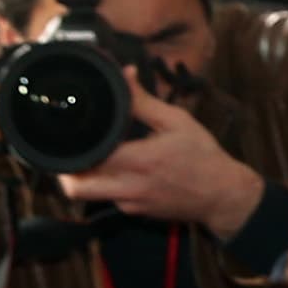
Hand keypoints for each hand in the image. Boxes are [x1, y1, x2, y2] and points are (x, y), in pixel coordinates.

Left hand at [57, 85, 266, 235]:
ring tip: (87, 157)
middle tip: (67, 149)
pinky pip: (108, 200)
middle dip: (64, 170)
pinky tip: (117, 170)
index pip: (88, 156)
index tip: (67, 130)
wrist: (223, 196)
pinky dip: (105, 185)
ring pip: (88, 196)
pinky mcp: (135, 213)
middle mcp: (130, 187)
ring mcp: (130, 204)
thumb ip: (144, 100)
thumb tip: (123, 74)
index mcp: (139, 160)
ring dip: (82, 178)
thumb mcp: (177, 121)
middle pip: (76, 188)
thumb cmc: (203, 157)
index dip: (71, 144)